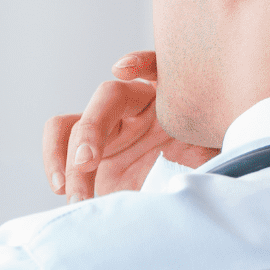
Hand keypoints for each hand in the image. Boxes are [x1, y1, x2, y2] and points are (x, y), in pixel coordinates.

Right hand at [42, 52, 219, 201]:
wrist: (196, 206)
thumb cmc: (207, 176)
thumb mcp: (213, 166)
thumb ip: (200, 162)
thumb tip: (182, 178)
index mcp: (170, 100)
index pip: (157, 69)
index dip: (141, 64)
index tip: (123, 70)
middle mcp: (136, 109)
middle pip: (106, 97)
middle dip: (90, 128)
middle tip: (86, 163)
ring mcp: (109, 133)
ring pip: (70, 126)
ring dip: (64, 157)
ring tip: (75, 195)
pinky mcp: (92, 159)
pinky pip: (61, 151)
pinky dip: (55, 166)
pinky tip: (63, 192)